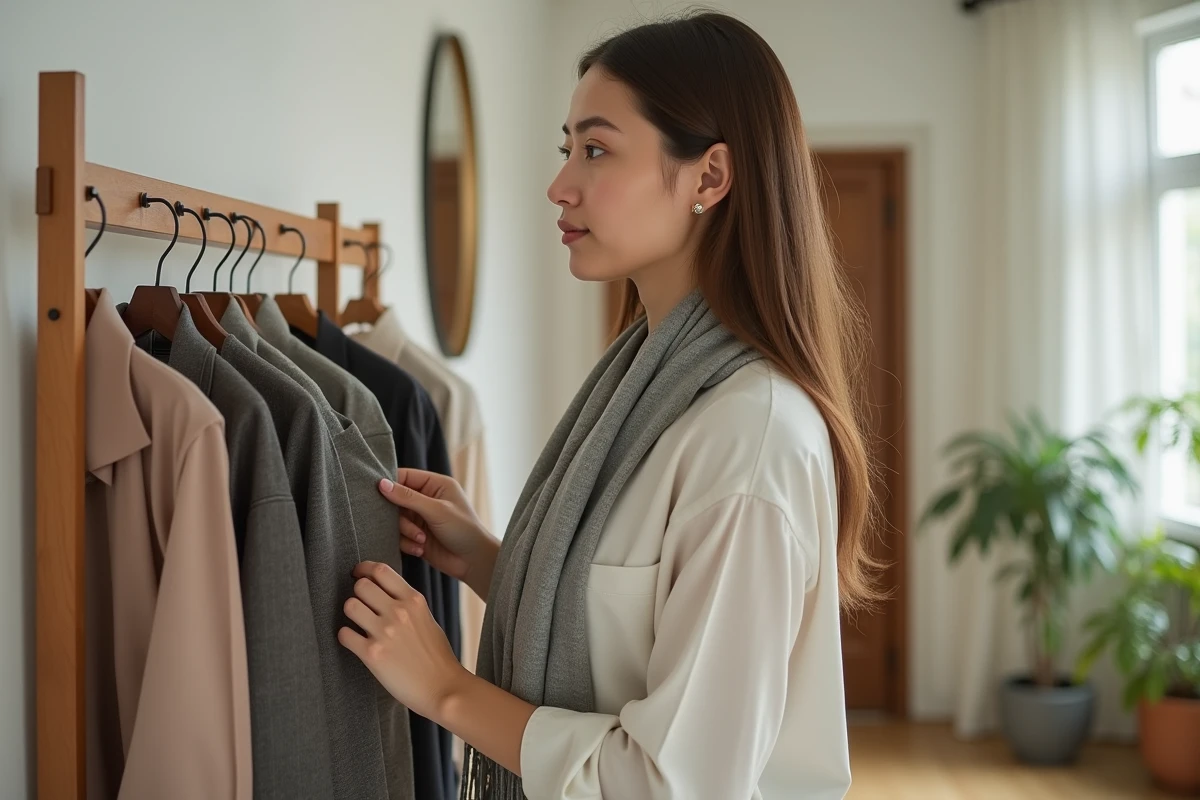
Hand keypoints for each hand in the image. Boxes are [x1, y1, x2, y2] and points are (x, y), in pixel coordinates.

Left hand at [339, 561, 467, 721]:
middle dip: (358, 594)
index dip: (364, 569)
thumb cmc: (438, 657)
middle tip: (361, 605)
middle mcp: (398, 612)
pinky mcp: (372, 654)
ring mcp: (384, 632)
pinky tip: (356, 642)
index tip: (359, 574)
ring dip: (351, 614)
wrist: (443, 688)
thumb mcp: (428, 619)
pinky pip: (344, 634)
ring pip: (350, 605)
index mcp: (414, 600)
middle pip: (361, 585)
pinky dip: (347, 637)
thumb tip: (386, 595)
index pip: (381, 570)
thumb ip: (408, 604)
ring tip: (358, 624)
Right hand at [378, 470, 498, 600]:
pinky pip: (399, 536)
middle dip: (399, 515)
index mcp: (435, 484)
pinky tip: (420, 549)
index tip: (377, 493)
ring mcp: (420, 518)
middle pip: (396, 500)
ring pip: (396, 520)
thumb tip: (382, 484)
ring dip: (405, 531)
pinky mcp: (416, 536)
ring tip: (421, 539)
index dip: (390, 484)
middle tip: (409, 525)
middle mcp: (426, 499)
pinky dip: (407, 543)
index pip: (405, 476)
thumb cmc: (463, 530)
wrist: (473, 561)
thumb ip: (408, 497)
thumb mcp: (436, 510)